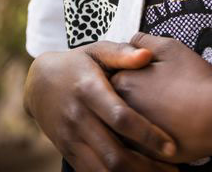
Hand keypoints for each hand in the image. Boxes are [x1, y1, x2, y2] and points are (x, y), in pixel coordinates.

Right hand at [24, 40, 178, 171]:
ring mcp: (71, 139)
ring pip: (103, 170)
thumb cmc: (79, 63)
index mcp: (89, 90)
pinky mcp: (68, 152)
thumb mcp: (97, 51)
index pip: (120, 117)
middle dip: (145, 167)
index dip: (146, 134)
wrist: (39, 83)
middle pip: (113, 153)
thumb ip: (122, 53)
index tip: (171, 146)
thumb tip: (148, 55)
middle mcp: (78, 117)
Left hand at [112, 33, 211, 163]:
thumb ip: (143, 41)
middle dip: (130, 96)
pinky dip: (147, 138)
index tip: (148, 74)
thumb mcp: (170, 47)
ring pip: (126, 126)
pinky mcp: (146, 156)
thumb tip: (130, 43)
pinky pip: (139, 145)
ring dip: (135, 119)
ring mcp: (132, 137)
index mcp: (124, 82)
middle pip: (117, 102)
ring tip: (164, 111)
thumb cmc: (195, 79)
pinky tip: (166, 129)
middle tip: (158, 92)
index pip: (114, 76)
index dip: (131, 73)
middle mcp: (122, 112)